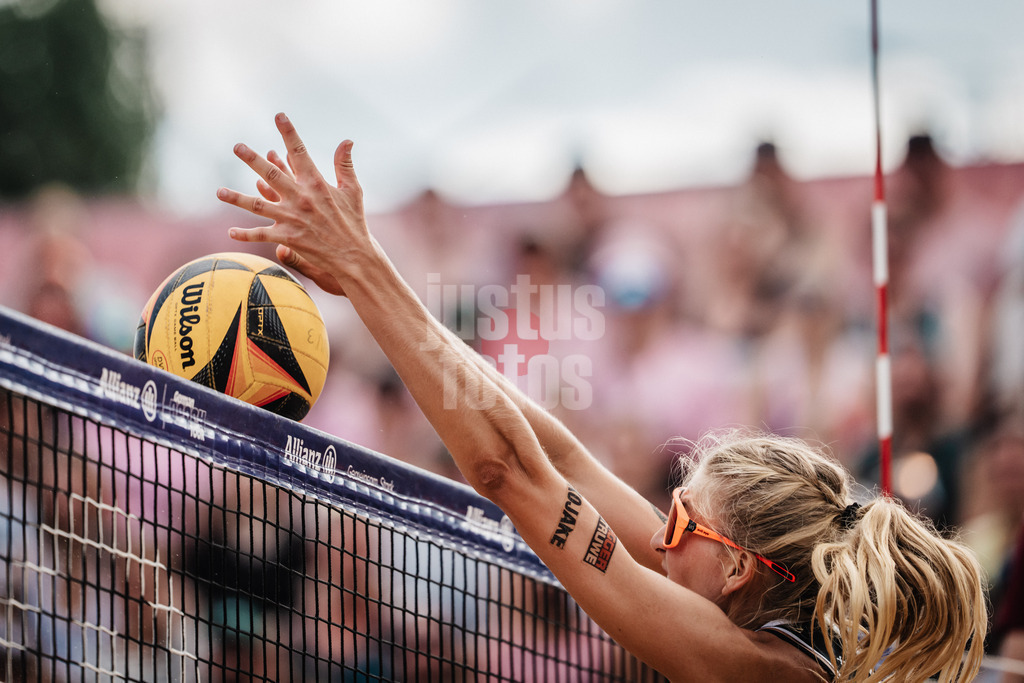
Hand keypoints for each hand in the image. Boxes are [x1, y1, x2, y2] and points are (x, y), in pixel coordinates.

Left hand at [216, 113, 364, 296]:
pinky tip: (230, 233)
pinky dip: (245, 235)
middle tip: (237, 147)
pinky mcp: (288, 237)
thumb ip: (344, 165)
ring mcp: (292, 218)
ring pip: (257, 205)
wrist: (354, 256)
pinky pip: (261, 234)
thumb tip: (346, 140)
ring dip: (237, 198)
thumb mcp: (353, 190)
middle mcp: (301, 198)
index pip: (299, 152)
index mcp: (316, 183)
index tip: (279, 116)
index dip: (289, 133)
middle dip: (252, 159)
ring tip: (219, 192)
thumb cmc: (354, 222)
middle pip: (271, 174)